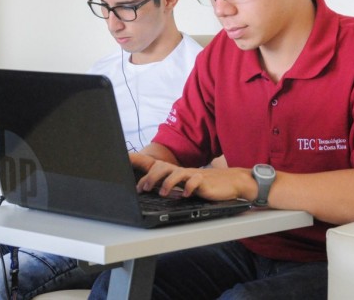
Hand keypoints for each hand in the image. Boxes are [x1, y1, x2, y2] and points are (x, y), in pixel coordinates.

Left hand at [129, 153, 253, 200]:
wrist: (230, 182)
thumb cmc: (205, 185)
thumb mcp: (184, 185)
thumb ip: (169, 186)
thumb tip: (148, 189)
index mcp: (175, 172)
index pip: (154, 164)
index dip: (138, 160)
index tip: (123, 159)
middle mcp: (181, 171)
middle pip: (162, 167)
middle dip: (151, 177)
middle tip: (142, 189)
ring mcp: (193, 175)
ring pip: (177, 173)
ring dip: (167, 183)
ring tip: (162, 193)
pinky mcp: (204, 181)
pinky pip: (195, 181)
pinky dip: (189, 187)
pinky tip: (184, 194)